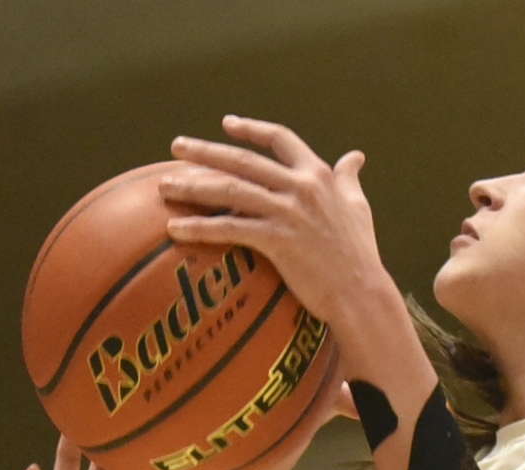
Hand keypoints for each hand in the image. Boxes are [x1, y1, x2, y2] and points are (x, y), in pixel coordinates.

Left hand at [160, 117, 392, 335]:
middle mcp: (301, 186)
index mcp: (318, 174)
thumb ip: (349, 179)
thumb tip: (355, 157)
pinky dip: (199, 227)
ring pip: (231, 190)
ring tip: (164, 187)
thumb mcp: (358, 206)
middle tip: (175, 146)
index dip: (251, 130)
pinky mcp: (277, 240)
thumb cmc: (359, 253)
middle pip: (244, 161)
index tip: (226, 123)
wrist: (360, 291)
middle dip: (206, 151)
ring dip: (193, 187)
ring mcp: (288, 212)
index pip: (280, 139)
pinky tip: (174, 228)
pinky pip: (230, 228)